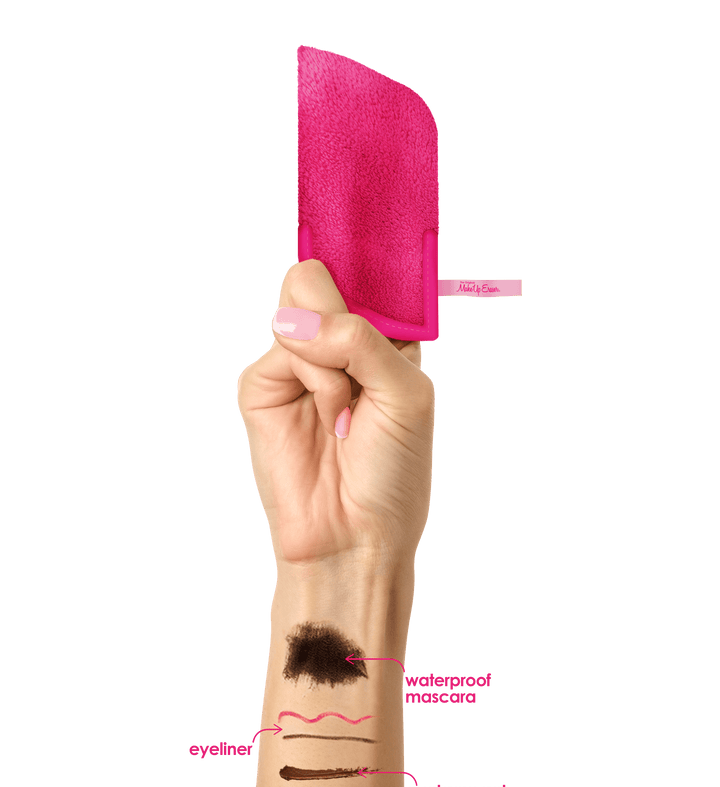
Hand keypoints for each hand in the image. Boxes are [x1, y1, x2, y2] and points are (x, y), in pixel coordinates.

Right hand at [236, 260, 434, 568]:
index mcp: (382, 341)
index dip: (363, 257)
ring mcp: (297, 362)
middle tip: (360, 364)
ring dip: (330, 356)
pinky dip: (312, 381)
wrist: (352, 535)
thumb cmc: (393, 471)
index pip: (365, 276)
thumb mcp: (406, 394)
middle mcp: (338, 345)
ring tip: (345, 411)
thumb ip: (362, 339)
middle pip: (318, 278)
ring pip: (296, 304)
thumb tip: (293, 317)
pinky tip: (326, 422)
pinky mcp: (263, 385)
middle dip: (342, 312)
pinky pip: (280, 348)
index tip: (366, 228)